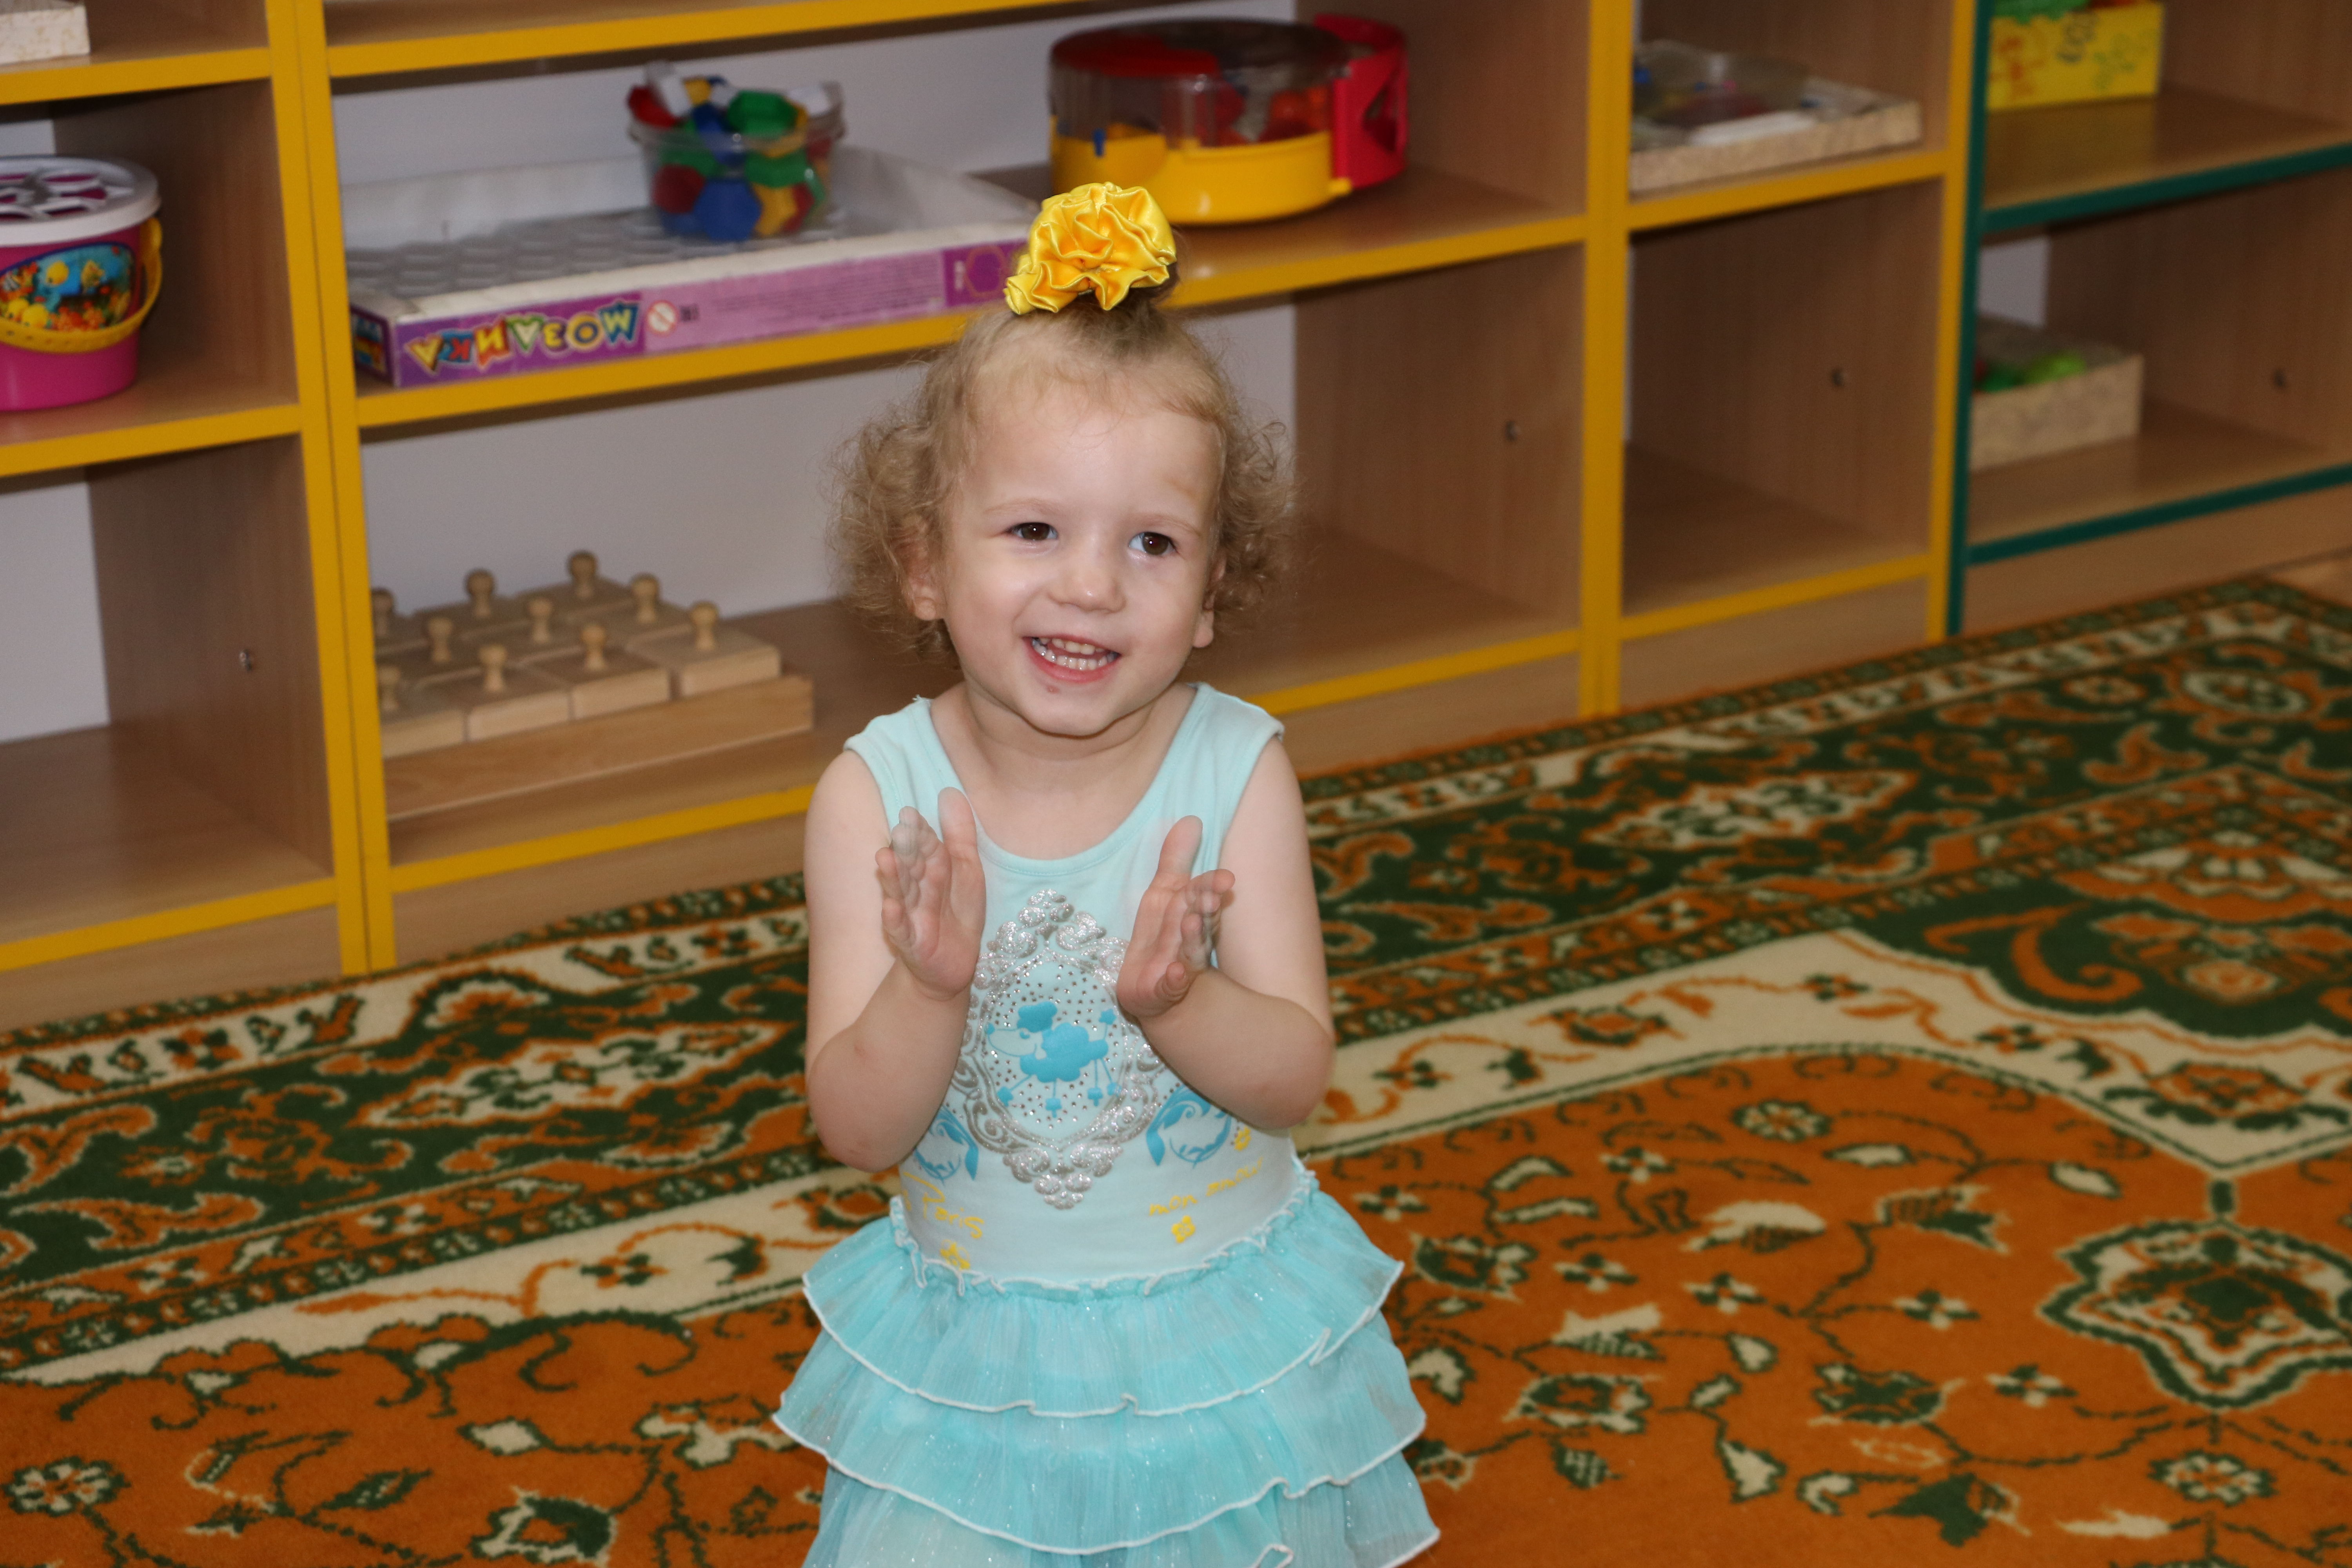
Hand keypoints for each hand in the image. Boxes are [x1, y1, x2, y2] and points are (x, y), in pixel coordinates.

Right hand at [876, 789, 985, 1002]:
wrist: (954, 963)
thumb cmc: (957, 912)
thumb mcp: (967, 870)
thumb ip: (960, 834)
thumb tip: (950, 791)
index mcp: (931, 869)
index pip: (926, 847)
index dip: (919, 833)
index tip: (910, 814)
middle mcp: (917, 889)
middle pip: (911, 867)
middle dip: (905, 850)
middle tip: (899, 830)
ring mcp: (912, 915)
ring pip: (901, 893)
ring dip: (892, 877)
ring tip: (884, 858)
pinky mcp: (912, 943)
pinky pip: (901, 930)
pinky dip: (894, 919)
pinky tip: (889, 907)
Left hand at [1118, 816, 1234, 1021]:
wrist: (1150, 990)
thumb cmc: (1162, 935)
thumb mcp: (1163, 893)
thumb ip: (1175, 860)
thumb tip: (1191, 818)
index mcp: (1190, 914)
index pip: (1201, 897)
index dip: (1210, 888)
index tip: (1225, 878)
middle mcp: (1189, 940)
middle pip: (1199, 922)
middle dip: (1206, 908)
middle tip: (1213, 895)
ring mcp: (1178, 967)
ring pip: (1189, 952)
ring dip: (1192, 938)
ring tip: (1192, 922)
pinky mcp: (1161, 991)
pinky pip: (1170, 987)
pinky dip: (1175, 981)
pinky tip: (1176, 974)